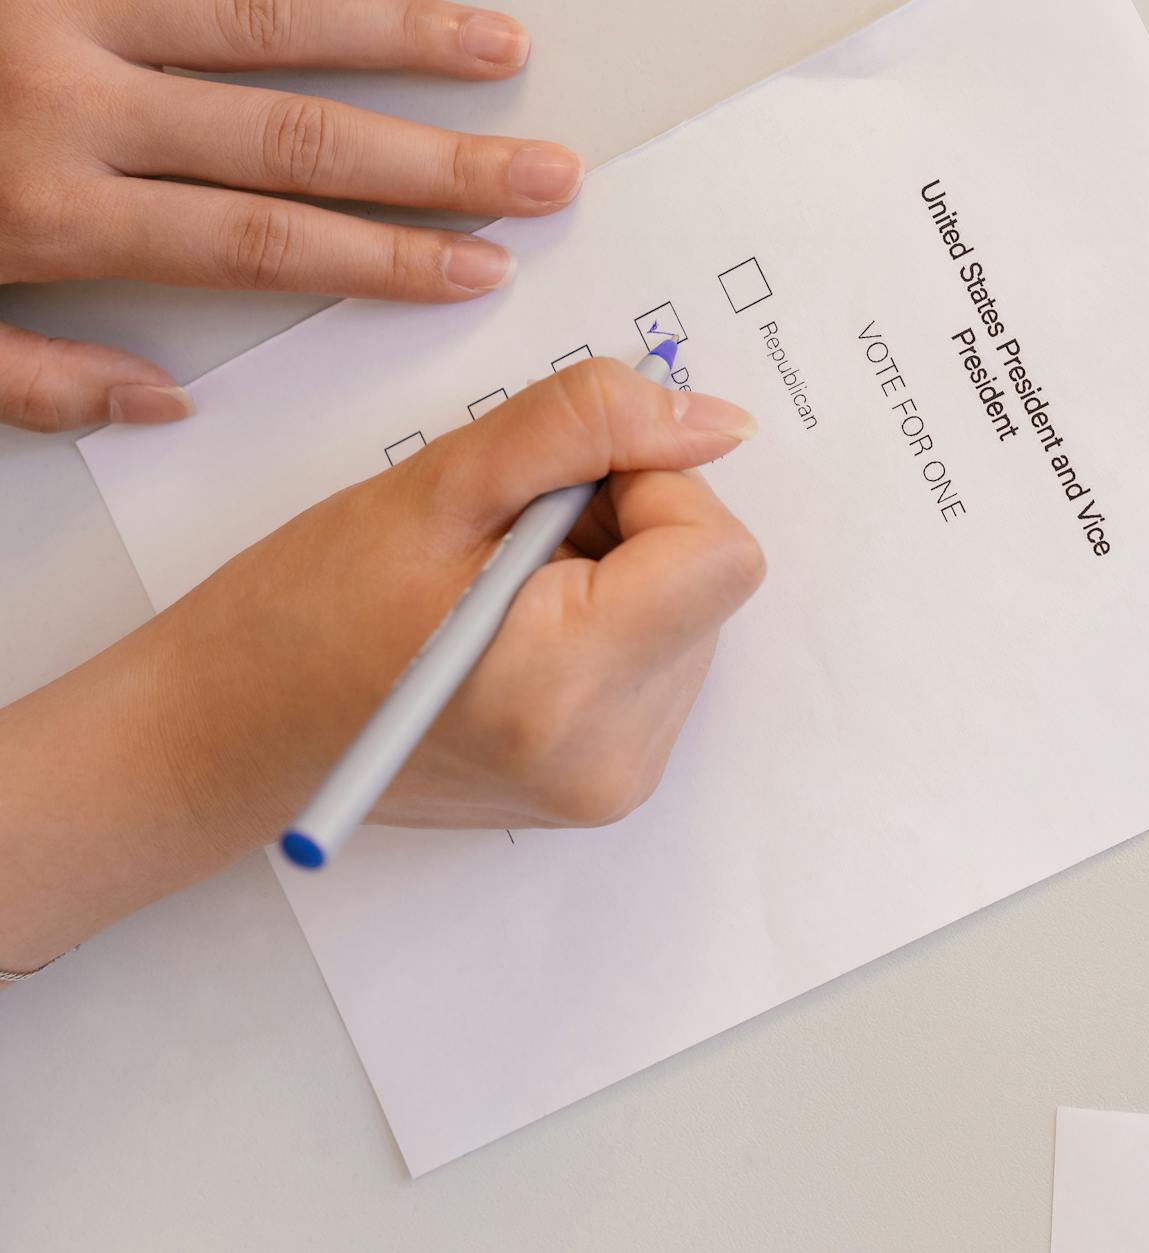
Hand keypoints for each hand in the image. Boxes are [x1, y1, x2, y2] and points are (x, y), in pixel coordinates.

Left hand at [0, 0, 581, 432]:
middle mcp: (69, 102)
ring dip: (400, 36)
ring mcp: (61, 8)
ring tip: (496, 46)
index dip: (386, 256)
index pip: (261, 241)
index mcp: (46, 211)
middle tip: (538, 173)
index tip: (475, 266)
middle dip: (441, 160)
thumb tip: (156, 404)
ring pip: (267, 20)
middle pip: (298, 137)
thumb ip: (30, 377)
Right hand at [0, 359, 763, 972]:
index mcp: (566, 685)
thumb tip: (719, 421)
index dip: (652, 487)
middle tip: (510, 539)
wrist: (233, 736)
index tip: (563, 484)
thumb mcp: (440, 485)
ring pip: (691, 616)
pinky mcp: (611, 784)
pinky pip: (663, 661)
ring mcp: (617, 781)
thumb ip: (587, 427)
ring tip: (502, 587)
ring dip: (618, 573)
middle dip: (627, 529)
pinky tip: (518, 626)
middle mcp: (612, 755)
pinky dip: (609, 621)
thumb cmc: (303, 613)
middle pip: (709, 583)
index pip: (719, 553)